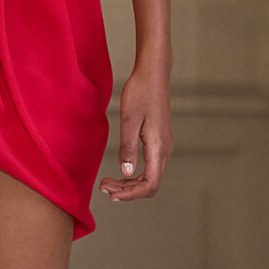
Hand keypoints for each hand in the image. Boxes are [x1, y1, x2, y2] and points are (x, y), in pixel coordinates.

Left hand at [98, 68, 172, 202]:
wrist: (153, 74)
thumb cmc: (140, 93)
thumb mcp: (129, 120)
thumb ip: (128, 148)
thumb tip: (127, 173)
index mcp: (158, 147)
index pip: (150, 184)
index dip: (131, 194)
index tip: (111, 194)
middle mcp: (165, 150)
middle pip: (150, 184)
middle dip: (127, 191)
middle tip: (103, 187)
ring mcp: (164, 146)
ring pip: (150, 176)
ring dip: (130, 183)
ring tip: (108, 181)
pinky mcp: (159, 141)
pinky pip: (150, 166)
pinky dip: (135, 174)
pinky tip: (121, 172)